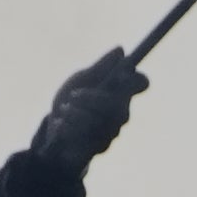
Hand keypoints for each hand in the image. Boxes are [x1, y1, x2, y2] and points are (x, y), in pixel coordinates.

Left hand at [33, 48, 148, 171]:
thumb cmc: (72, 100)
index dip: (136, 79)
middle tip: (73, 96)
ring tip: (63, 110)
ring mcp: (113, 130)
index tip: (120, 74)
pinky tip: (60, 125)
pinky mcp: (101, 147)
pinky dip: (69, 129)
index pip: (141, 83)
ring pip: (100, 122)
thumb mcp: (81, 79)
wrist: (55, 129)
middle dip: (92, 100)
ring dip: (76, 114)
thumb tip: (120, 50)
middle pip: (118, 105)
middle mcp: (122, 111)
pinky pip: (88, 137)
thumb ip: (100, 67)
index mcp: (121, 90)